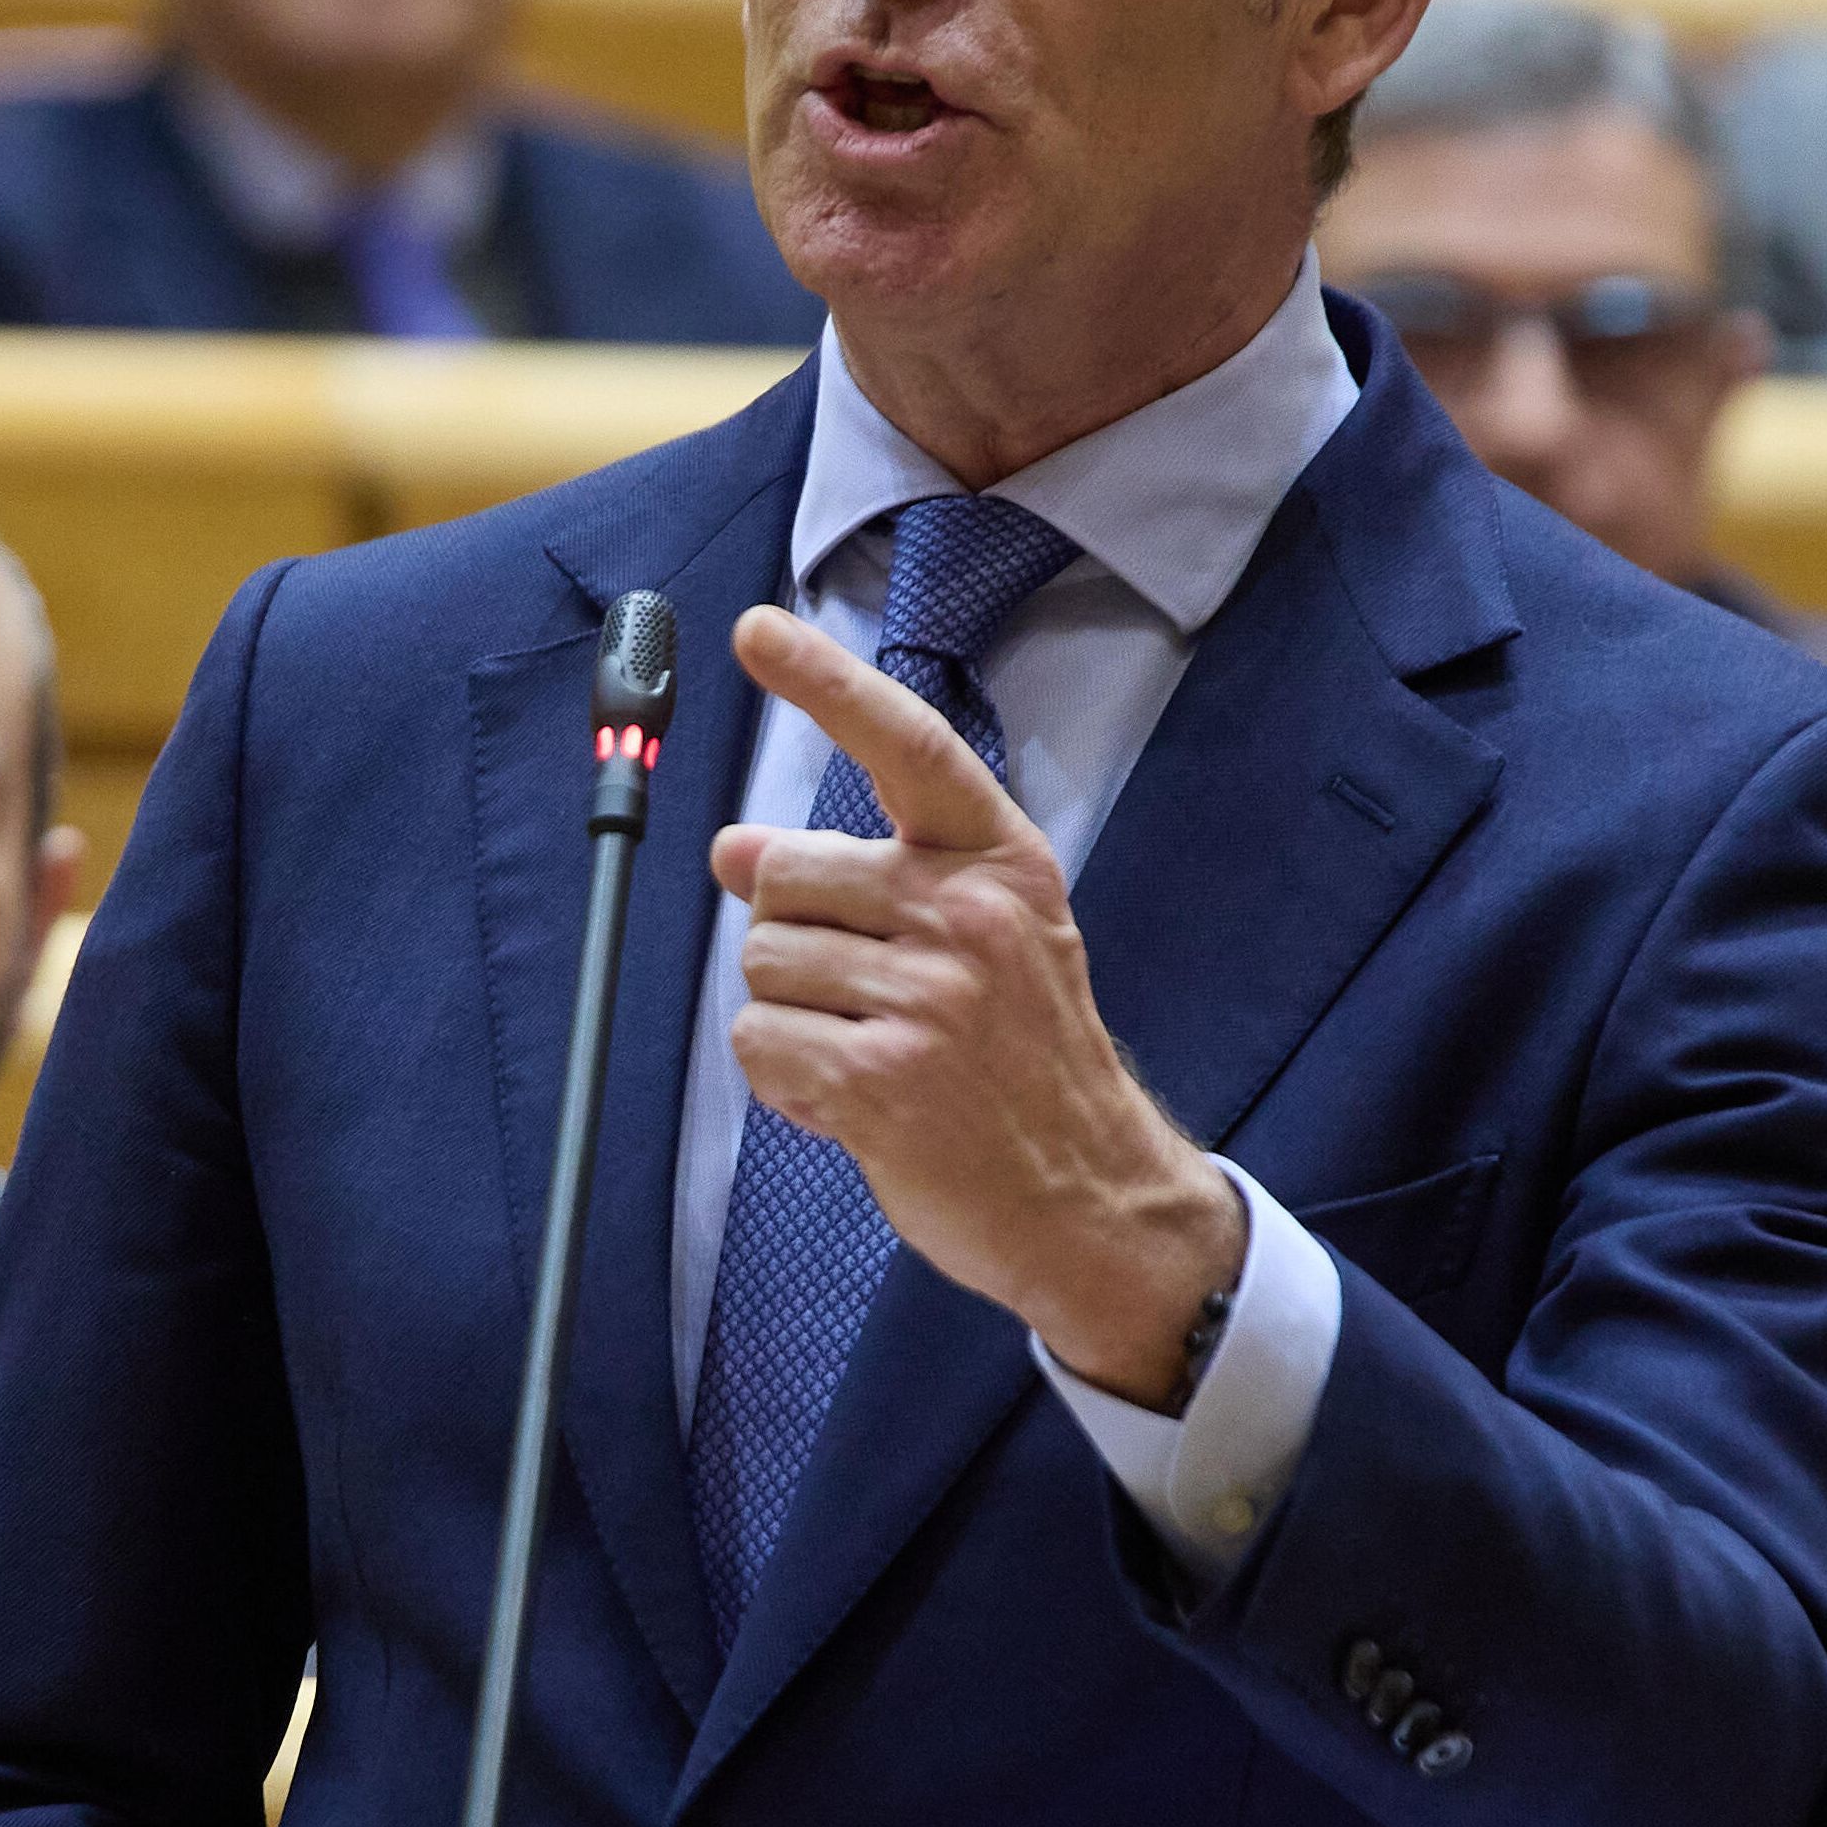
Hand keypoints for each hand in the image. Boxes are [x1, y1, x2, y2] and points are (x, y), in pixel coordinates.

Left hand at [709, 605, 1241, 1404]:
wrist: (1092, 1196)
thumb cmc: (1024, 1060)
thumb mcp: (982, 940)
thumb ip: (872, 878)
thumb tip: (734, 847)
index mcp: (1001, 863)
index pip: (905, 745)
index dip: (824, 680)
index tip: (755, 629)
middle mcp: (968, 917)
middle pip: (784, 876)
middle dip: (793, 935)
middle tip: (862, 993)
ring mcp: (927, 999)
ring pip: (760, 964)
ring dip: (789, 1014)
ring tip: (868, 1051)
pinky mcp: (879, 1082)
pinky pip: (757, 1044)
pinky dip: (782, 1078)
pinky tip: (850, 1099)